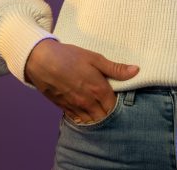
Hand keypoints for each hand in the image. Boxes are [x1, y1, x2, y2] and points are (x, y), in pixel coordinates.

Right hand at [24, 38, 138, 123]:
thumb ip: (115, 68)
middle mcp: (88, 102)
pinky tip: (86, 111)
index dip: (117, 103)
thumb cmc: (69, 56)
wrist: (41, 61)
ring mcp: (75, 106)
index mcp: (98, 89)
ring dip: (96, 117)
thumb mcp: (95, 58)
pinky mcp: (63, 107)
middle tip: (109, 104)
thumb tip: (136, 71)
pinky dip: (83, 118)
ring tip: (99, 109)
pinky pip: (77, 119)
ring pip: (91, 120)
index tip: (118, 97)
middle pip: (103, 116)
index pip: (114, 106)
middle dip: (108, 113)